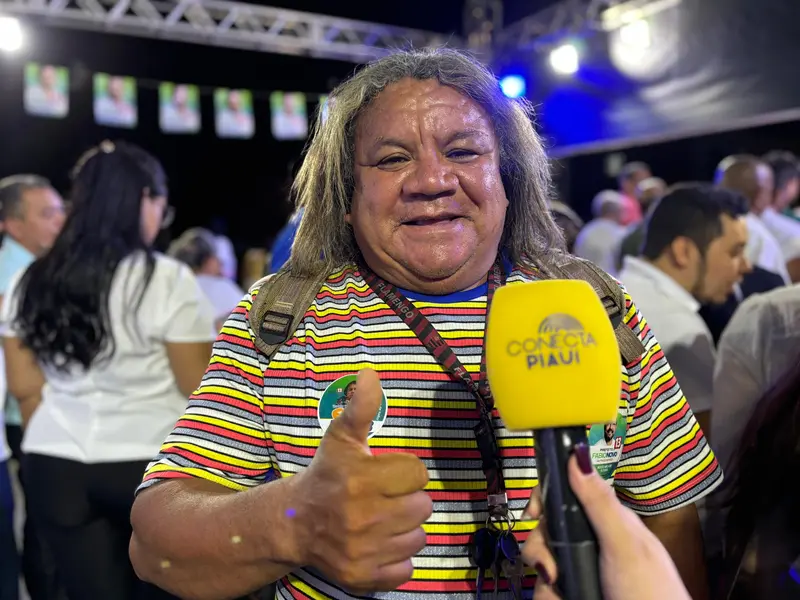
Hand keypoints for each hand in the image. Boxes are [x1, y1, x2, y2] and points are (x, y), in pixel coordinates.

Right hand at [294, 368, 431, 592]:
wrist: (293, 523)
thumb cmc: (326, 475)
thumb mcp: (341, 436)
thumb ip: (360, 405)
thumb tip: (369, 372)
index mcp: (361, 480)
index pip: (418, 474)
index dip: (406, 471)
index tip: (388, 472)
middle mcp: (363, 518)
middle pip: (423, 506)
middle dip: (407, 498)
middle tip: (385, 496)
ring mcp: (363, 551)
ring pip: (418, 538)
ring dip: (405, 527)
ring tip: (383, 518)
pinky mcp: (363, 577)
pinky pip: (406, 568)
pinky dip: (397, 556)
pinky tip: (380, 542)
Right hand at [521, 448, 689, 599]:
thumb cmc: (652, 592)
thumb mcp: (625, 544)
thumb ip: (600, 502)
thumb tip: (577, 454)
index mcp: (604, 521)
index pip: (564, 495)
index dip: (544, 499)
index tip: (534, 512)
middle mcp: (587, 542)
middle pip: (544, 531)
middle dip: (539, 550)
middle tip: (552, 570)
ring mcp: (578, 569)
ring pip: (540, 563)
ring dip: (545, 584)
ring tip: (564, 594)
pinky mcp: (572, 592)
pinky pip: (545, 591)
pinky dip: (549, 597)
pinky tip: (565, 599)